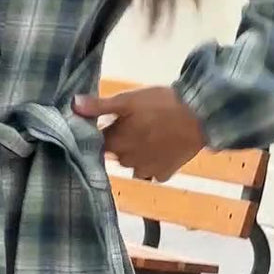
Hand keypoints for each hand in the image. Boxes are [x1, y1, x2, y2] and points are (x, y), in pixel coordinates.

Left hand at [73, 85, 205, 182]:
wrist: (200, 116)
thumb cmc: (162, 104)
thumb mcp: (128, 100)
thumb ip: (99, 106)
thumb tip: (72, 106)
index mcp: (115, 144)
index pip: (99, 143)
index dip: (105, 132)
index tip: (113, 123)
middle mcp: (127, 162)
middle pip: (117, 154)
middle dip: (123, 142)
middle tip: (138, 124)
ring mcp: (147, 171)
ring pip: (134, 164)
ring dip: (138, 153)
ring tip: (152, 135)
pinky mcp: (165, 174)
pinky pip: (153, 172)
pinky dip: (155, 162)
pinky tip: (164, 148)